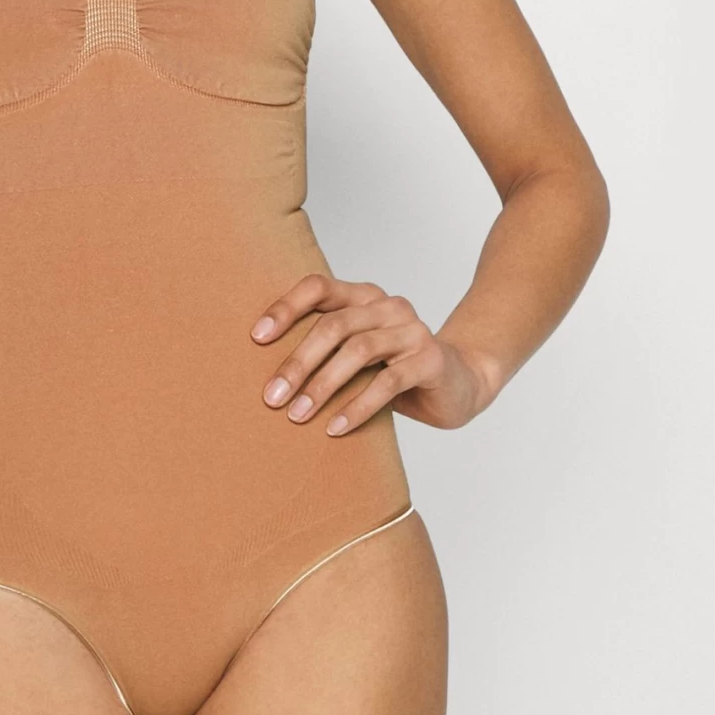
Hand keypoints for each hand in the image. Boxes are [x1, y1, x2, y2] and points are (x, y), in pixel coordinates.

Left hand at [251, 276, 494, 434]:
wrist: (458, 384)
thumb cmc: (394, 370)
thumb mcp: (356, 357)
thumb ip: (325, 352)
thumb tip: (266, 377)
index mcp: (364, 297)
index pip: (318, 287)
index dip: (285, 308)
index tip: (255, 338)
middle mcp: (388, 306)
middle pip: (334, 325)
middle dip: (298, 362)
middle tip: (272, 396)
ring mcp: (412, 330)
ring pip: (359, 351)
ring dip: (323, 385)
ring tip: (298, 415)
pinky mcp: (431, 360)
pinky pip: (388, 382)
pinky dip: (358, 406)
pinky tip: (335, 427)